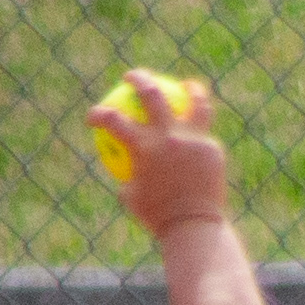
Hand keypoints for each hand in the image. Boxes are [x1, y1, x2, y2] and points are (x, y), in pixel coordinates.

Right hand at [88, 71, 231, 234]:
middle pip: (152, 94)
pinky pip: (203, 137)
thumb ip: (127, 176)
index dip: (98, 114)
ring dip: (190, 89)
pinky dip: (197, 137)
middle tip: (132, 78)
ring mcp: (193, 139)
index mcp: (143, 147)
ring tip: (187, 85)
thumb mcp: (131, 199)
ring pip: (195, 102)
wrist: (192, 227)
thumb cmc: (156, 217)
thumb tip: (120, 166)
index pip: (113, 121)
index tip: (92, 117)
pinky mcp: (212, 149)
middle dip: (139, 79)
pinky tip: (198, 135)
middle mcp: (168, 136)